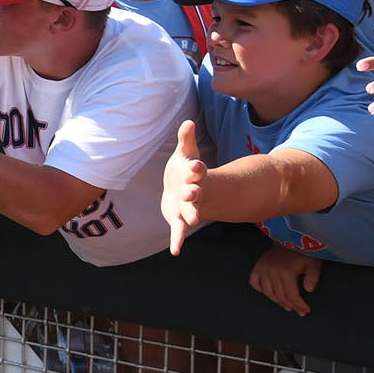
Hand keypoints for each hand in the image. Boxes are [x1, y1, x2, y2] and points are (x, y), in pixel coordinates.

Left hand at [160, 119, 210, 254]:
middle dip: (193, 193)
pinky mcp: (180, 219)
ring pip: (190, 212)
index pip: (197, 170)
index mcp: (194, 174)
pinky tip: (176, 251)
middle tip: (191, 193)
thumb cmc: (184, 171)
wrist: (185, 192)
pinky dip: (178, 240)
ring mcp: (188, 207)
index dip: (195, 168)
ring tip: (193, 220)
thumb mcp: (185, 154)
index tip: (195, 165)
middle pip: (195, 192)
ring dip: (191, 215)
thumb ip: (186, 140)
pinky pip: (179, 231)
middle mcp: (194, 192)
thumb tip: (188, 122)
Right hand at [249, 243, 324, 315]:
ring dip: (277, 302)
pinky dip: (260, 289)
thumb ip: (313, 276)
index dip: (299, 305)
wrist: (289, 238)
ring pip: (268, 293)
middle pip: (281, 296)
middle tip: (298, 311)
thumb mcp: (313, 263)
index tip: (305, 311)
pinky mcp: (257, 268)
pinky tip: (268, 293)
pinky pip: (254, 283)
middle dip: (291, 306)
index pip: (292, 296)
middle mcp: (272, 272)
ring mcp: (263, 270)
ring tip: (286, 306)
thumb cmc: (302, 252)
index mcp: (286, 272)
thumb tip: (309, 290)